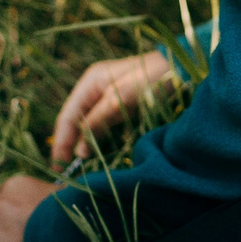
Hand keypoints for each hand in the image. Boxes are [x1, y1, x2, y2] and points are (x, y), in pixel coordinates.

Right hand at [50, 50, 173, 163]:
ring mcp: (108, 99)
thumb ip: (98, 121)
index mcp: (90, 83)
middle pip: (75, 123)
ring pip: (89, 127)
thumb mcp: (122, 98)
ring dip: (84, 146)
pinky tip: (98, 157)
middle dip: (70, 146)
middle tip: (65, 173)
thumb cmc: (152, 78)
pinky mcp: (122, 108)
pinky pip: (105, 128)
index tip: (58, 166)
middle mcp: (95, 90)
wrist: (182, 69)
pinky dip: (100, 142)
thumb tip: (79, 150)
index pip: (67, 116)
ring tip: (79, 169)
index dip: (61, 142)